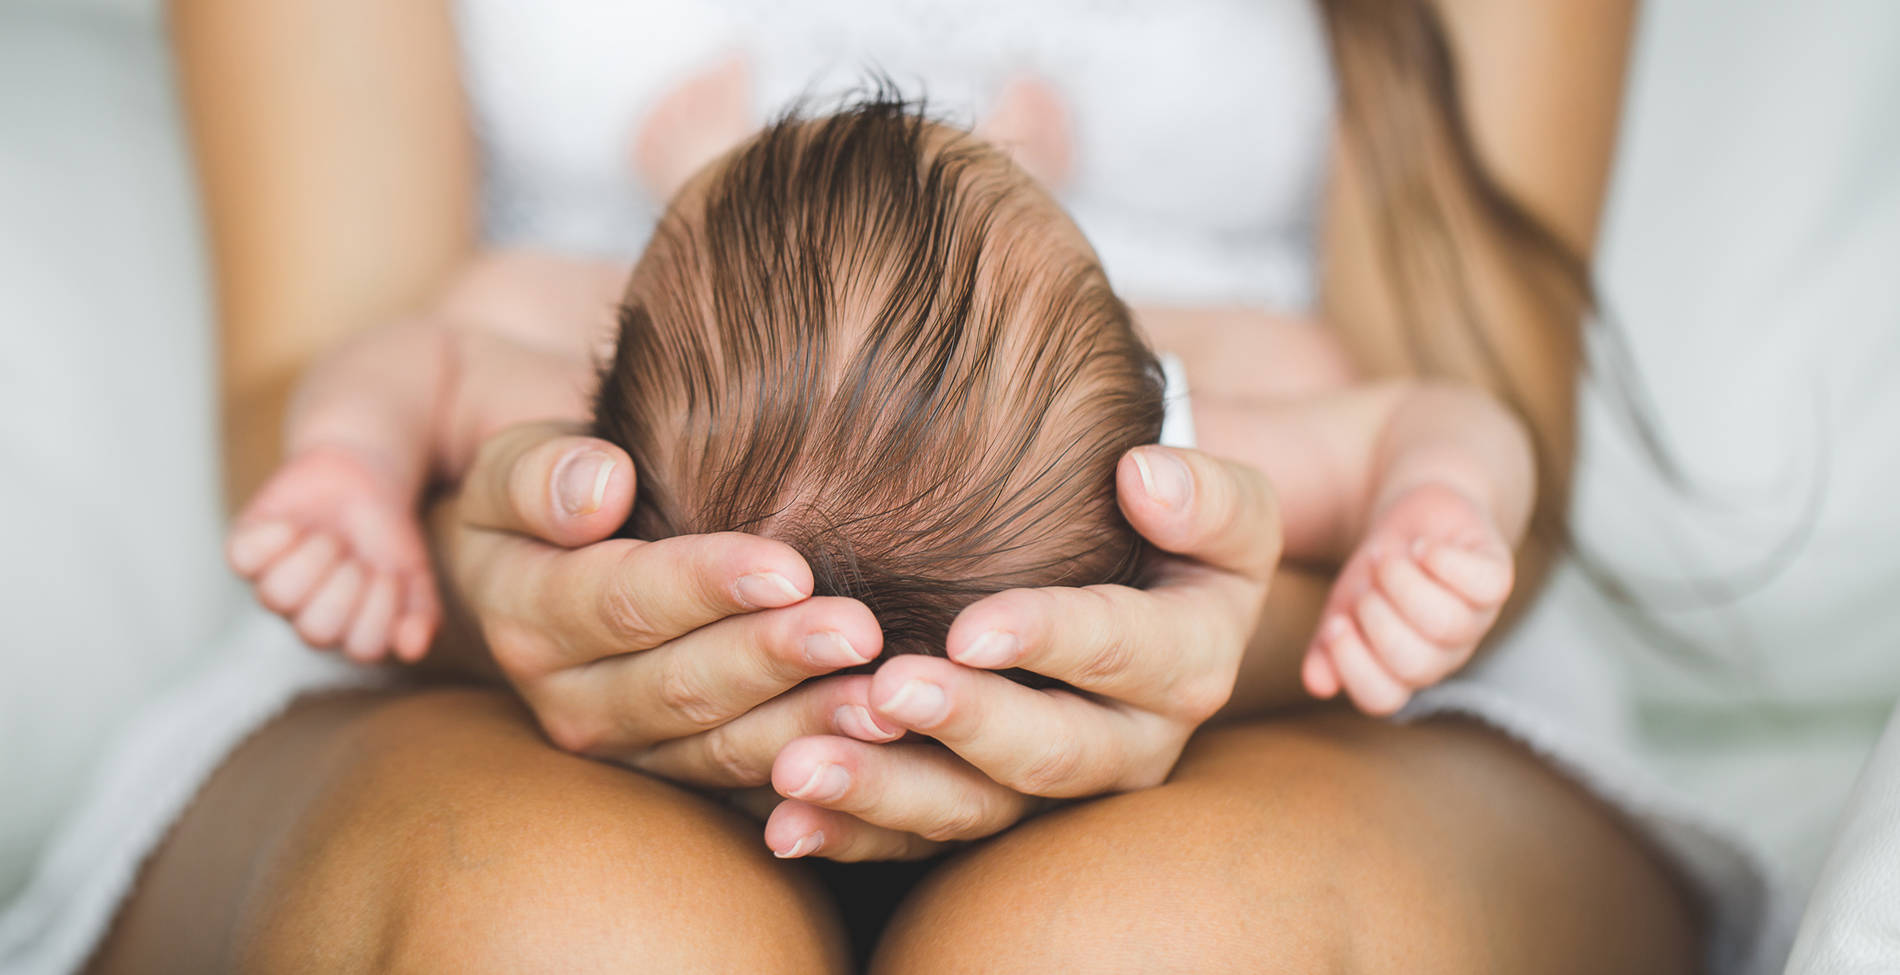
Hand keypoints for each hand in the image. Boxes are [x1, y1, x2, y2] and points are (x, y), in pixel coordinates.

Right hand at [436, 422, 907, 785]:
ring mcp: (631, 750)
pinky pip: (752, 789)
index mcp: (528, 617)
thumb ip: (540, 474)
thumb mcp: (512, 465)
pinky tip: (881, 753)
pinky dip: (817, 776)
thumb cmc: (553, 492)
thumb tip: (600, 487)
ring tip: (885, 702)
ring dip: (809, 728)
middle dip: (774, 661)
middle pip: (682, 687)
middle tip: (860, 633)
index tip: (790, 569)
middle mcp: (572, 701)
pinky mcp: (683, 776)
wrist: (557, 556)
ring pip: (723, 749)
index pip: (624, 601)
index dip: (706, 586)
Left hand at [753, 446, 1282, 860]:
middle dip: (965, 725)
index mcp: (1188, 664)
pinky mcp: (993, 812)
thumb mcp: (1224, 510)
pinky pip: (921, 841)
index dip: (1050, 640)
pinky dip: (851, 833)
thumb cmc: (1174, 532)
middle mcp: (1131, 746)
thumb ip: (1205, 496)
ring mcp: (1056, 792)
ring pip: (977, 812)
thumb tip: (1145, 477)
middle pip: (1050, 753)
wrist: (1153, 595)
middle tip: (885, 690)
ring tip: (802, 765)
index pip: (1123, 652)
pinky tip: (786, 819)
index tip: (969, 627)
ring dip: (886, 792)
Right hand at [1303, 482, 1514, 714]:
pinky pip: (1485, 584)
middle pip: (1416, 664)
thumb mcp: (1343, 606)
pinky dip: (1445, 561)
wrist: (1416, 520)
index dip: (1354, 665)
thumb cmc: (1379, 572)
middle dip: (1378, 618)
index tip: (1335, 623)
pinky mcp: (1497, 577)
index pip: (1382, 698)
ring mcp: (1475, 618)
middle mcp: (1444, 652)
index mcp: (1403, 668)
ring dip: (1405, 583)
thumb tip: (1316, 684)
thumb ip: (1327, 646)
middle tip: (1366, 584)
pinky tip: (1423, 546)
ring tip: (1388, 557)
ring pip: (1448, 623)